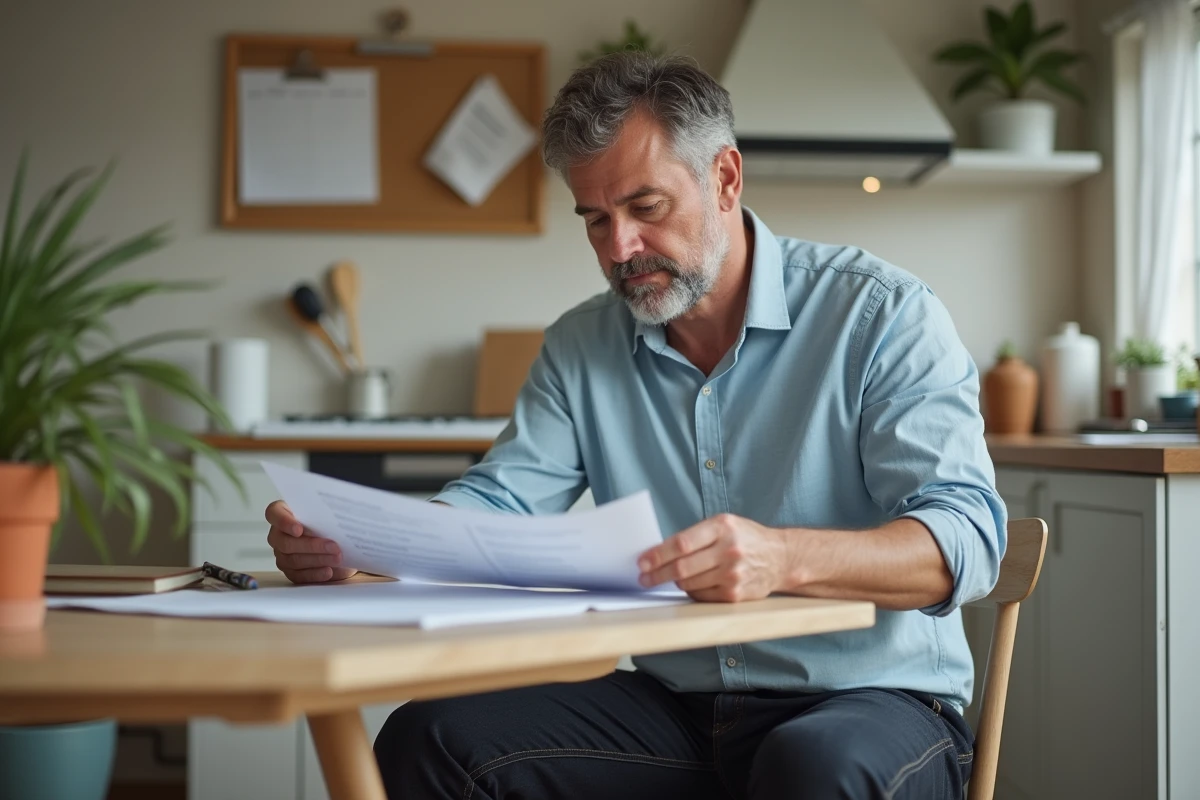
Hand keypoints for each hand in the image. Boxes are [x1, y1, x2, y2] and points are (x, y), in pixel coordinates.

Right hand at [265, 500, 357, 583]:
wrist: (338, 542)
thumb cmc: (329, 522)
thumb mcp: (328, 514)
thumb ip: (325, 515)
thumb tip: (336, 522)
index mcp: (282, 513)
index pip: (274, 514)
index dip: (283, 522)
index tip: (299, 529)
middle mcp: (278, 534)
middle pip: (285, 542)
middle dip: (311, 545)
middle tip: (333, 546)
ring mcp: (281, 554)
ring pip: (293, 560)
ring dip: (318, 559)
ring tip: (337, 558)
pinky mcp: (290, 571)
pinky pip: (298, 575)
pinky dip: (315, 574)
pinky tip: (328, 571)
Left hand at [637, 513, 790, 601]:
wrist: (781, 557)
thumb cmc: (746, 538)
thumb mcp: (725, 524)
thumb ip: (696, 535)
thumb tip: (660, 552)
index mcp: (723, 527)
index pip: (681, 543)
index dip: (658, 555)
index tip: (642, 561)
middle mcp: (729, 551)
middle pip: (682, 567)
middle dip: (657, 574)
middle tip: (644, 577)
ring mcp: (733, 574)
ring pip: (689, 583)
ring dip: (674, 582)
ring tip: (668, 578)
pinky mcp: (735, 594)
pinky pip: (701, 595)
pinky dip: (691, 591)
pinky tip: (691, 584)